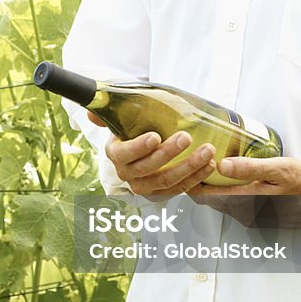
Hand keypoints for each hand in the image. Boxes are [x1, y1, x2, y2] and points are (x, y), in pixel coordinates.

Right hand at [87, 111, 216, 196]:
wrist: (147, 141)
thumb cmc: (134, 125)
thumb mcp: (121, 114)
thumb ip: (108, 110)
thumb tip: (91, 111)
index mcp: (115, 153)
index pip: (124, 154)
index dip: (139, 147)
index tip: (156, 136)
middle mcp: (128, 173)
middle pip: (148, 168)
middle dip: (169, 154)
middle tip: (186, 138)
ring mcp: (147, 185)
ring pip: (167, 180)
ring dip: (189, 167)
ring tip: (207, 152)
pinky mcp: (164, 191)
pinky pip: (181, 188)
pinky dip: (196, 178)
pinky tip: (209, 165)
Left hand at [190, 156, 300, 227]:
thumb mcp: (279, 169)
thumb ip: (249, 168)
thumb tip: (221, 165)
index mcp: (246, 203)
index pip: (206, 196)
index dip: (193, 181)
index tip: (188, 162)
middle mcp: (244, 214)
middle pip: (210, 200)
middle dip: (198, 181)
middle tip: (193, 159)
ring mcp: (250, 216)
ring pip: (220, 201)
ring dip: (211, 185)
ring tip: (206, 162)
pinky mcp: (255, 214)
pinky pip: (231, 202)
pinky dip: (223, 189)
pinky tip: (226, 174)